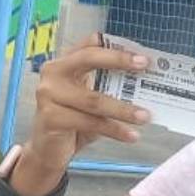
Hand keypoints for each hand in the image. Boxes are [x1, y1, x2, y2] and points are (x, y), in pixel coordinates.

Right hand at [25, 32, 151, 172]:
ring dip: (123, 109)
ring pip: (93, 99)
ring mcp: (49, 94)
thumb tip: (145, 82)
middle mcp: (53, 73)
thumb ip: (109, 85)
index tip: (142, 57)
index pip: (91, 45)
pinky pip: (90, 122)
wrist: (49, 151)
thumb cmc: (73, 120)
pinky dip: (114, 130)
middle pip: (88, 59)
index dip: (116, 48)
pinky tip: (130, 135)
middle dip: (118, 60)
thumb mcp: (91, 98)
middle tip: (144, 67)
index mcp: (65, 62)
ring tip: (144, 116)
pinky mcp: (51, 117)